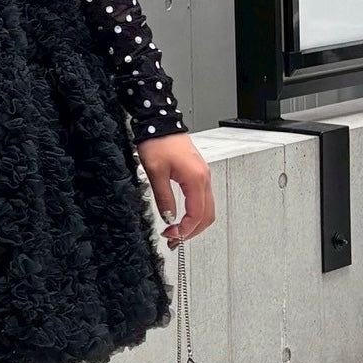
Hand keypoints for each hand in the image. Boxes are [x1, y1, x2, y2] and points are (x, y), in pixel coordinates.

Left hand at [135, 133, 213, 248]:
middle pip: (207, 215)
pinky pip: (202, 198)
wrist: (160, 122)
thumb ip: (164, 198)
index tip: (171, 235)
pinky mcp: (197, 173)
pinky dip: (195, 212)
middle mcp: (204, 178)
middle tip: (175, 240)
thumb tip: (169, 217)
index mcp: (196, 179)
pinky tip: (182, 216)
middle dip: (192, 231)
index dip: (185, 230)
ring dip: (194, 223)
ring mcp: (202, 175)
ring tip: (177, 231)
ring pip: (207, 208)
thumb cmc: (158, 142)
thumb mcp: (155, 172)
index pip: (197, 215)